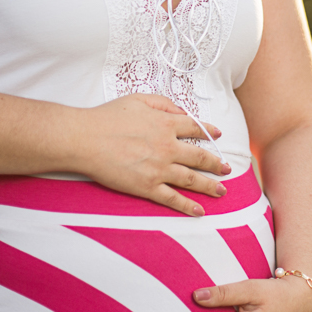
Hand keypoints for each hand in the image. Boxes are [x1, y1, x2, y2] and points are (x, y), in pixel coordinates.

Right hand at [75, 93, 230, 214]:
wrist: (85, 139)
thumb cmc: (106, 117)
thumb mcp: (138, 100)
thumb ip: (163, 103)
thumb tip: (181, 111)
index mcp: (166, 124)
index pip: (195, 128)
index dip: (209, 131)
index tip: (218, 135)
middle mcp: (168, 147)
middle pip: (200, 156)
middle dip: (216, 164)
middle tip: (227, 169)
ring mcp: (159, 168)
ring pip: (191, 179)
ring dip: (209, 185)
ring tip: (222, 190)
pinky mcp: (147, 187)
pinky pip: (172, 198)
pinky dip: (187, 206)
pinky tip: (200, 211)